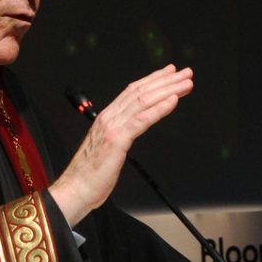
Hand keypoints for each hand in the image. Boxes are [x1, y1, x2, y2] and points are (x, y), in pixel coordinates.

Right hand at [49, 64, 192, 225]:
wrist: (76, 188)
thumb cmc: (91, 173)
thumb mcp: (108, 147)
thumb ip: (119, 134)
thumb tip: (132, 128)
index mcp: (107, 117)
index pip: (132, 91)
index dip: (152, 80)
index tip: (169, 73)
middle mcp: (109, 117)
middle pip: (141, 92)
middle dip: (166, 81)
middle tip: (185, 73)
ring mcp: (113, 127)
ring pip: (143, 101)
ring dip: (168, 90)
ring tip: (185, 84)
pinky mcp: (117, 140)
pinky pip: (142, 120)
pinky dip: (159, 108)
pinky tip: (173, 101)